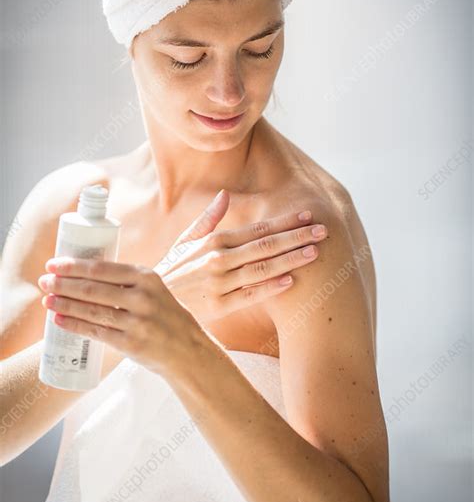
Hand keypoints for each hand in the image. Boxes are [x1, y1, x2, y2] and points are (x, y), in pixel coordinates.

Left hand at [37, 259, 199, 377]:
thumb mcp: (154, 290)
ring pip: (91, 310)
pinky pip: (95, 332)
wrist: (188, 349)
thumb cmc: (165, 316)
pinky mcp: (131, 343)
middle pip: (92, 289)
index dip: (73, 266)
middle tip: (44, 281)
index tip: (54, 264)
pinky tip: (60, 320)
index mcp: (147, 277)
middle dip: (63, 284)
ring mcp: (137, 321)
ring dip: (64, 304)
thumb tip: (85, 274)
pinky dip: (74, 325)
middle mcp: (142, 297)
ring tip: (48, 300)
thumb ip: (127, 282)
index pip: (102, 268)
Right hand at [154, 189, 327, 322]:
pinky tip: (291, 280)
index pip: (257, 228)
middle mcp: (217, 260)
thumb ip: (208, 219)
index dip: (284, 221)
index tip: (307, 214)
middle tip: (323, 230)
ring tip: (315, 252)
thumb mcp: (185, 241)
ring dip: (290, 259)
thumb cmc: (172, 270)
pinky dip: (271, 288)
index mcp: (213, 241)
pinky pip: (249, 295)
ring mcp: (219, 284)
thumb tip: (224, 194)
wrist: (151, 304)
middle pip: (265, 246)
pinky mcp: (219, 307)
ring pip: (262, 269)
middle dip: (296, 237)